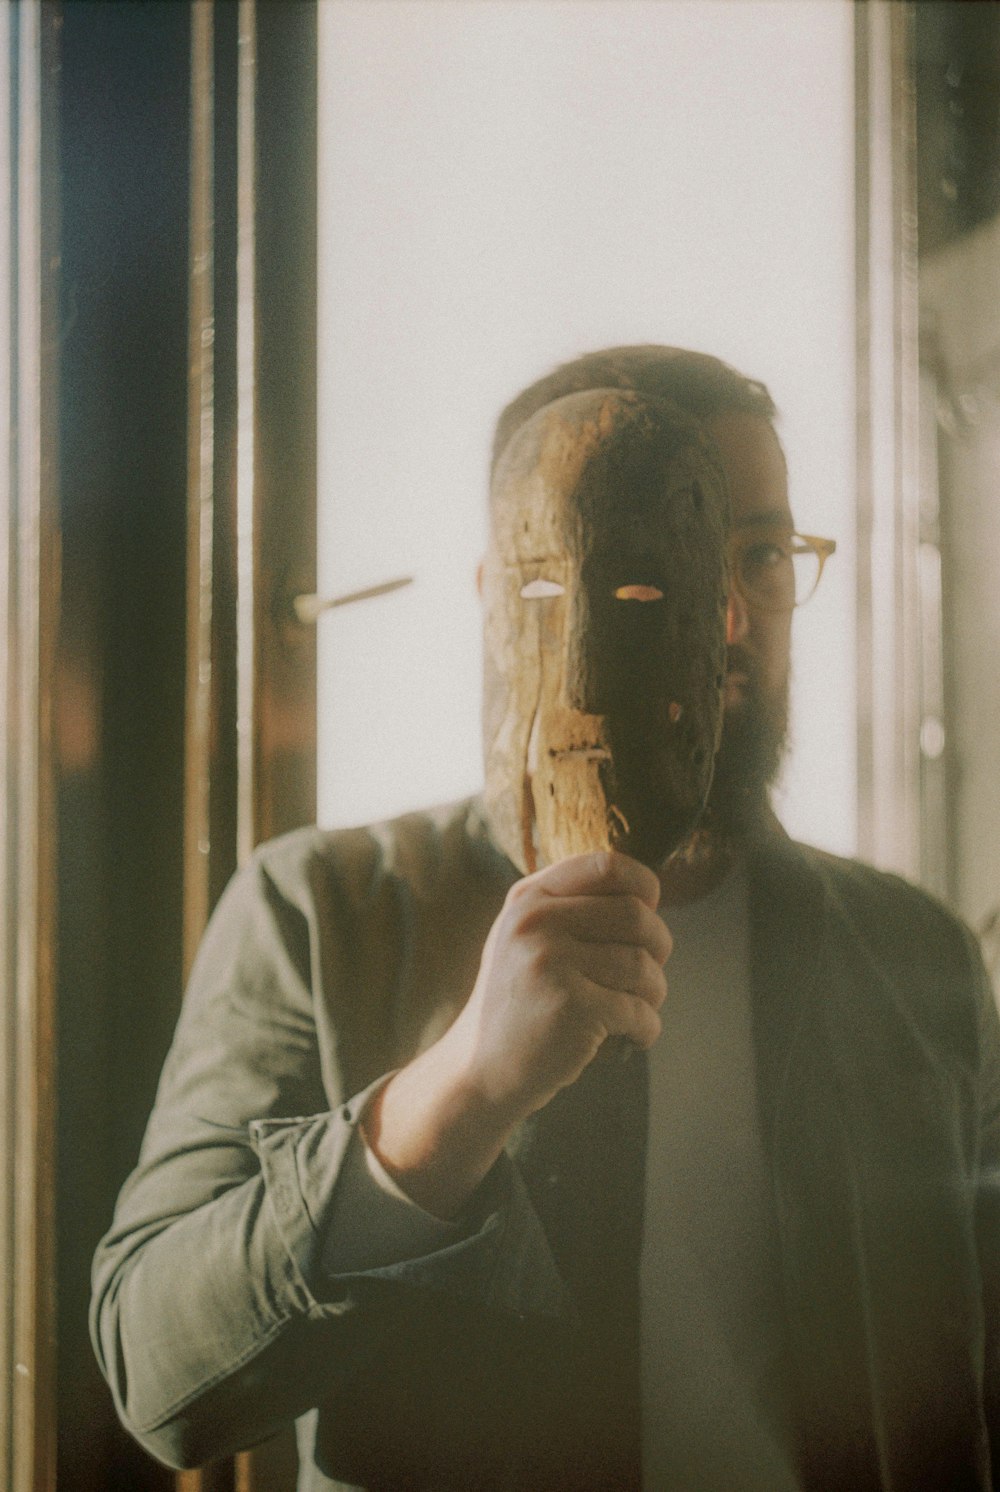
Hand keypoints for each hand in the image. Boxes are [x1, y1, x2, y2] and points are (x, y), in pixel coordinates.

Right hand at [450, 850, 670, 1119]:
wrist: (478, 1070)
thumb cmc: (520, 1004)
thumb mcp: (526, 940)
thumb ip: (571, 909)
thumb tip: (648, 894)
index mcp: (528, 899)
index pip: (607, 865)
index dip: (644, 886)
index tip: (648, 913)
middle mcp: (535, 923)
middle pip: (636, 915)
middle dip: (659, 948)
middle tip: (648, 976)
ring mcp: (550, 963)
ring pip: (643, 966)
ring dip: (654, 994)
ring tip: (636, 1010)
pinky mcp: (570, 1008)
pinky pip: (639, 1011)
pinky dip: (646, 1028)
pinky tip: (632, 1037)